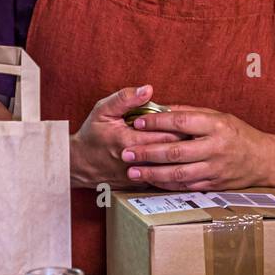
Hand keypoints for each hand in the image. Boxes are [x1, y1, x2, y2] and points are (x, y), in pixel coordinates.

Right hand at [69, 85, 186, 188]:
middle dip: (185, 141)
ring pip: (169, 167)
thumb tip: (148, 89)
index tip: (188, 121)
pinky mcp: (138, 185)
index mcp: (128, 141)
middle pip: (172, 152)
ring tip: (190, 144)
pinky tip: (177, 159)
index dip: (180, 127)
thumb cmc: (92, 134)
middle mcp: (135, 162)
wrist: (78, 164)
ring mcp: (137, 176)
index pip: (166, 135)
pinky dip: (171, 168)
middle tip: (196, 132)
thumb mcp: (103, 110)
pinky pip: (162, 178)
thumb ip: (126, 98)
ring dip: (180, 156)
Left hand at [122, 106, 274, 190]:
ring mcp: (215, 168)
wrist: (264, 160)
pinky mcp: (214, 185)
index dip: (157, 122)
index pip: (182, 121)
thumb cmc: (238, 134)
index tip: (137, 122)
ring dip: (152, 173)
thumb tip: (162, 108)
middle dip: (147, 152)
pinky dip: (166, 184)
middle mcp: (216, 147)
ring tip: (132, 170)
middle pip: (176, 151)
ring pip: (178, 173)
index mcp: (216, 125)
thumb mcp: (219, 116)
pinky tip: (151, 181)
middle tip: (126, 151)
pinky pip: (185, 186)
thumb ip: (191, 112)